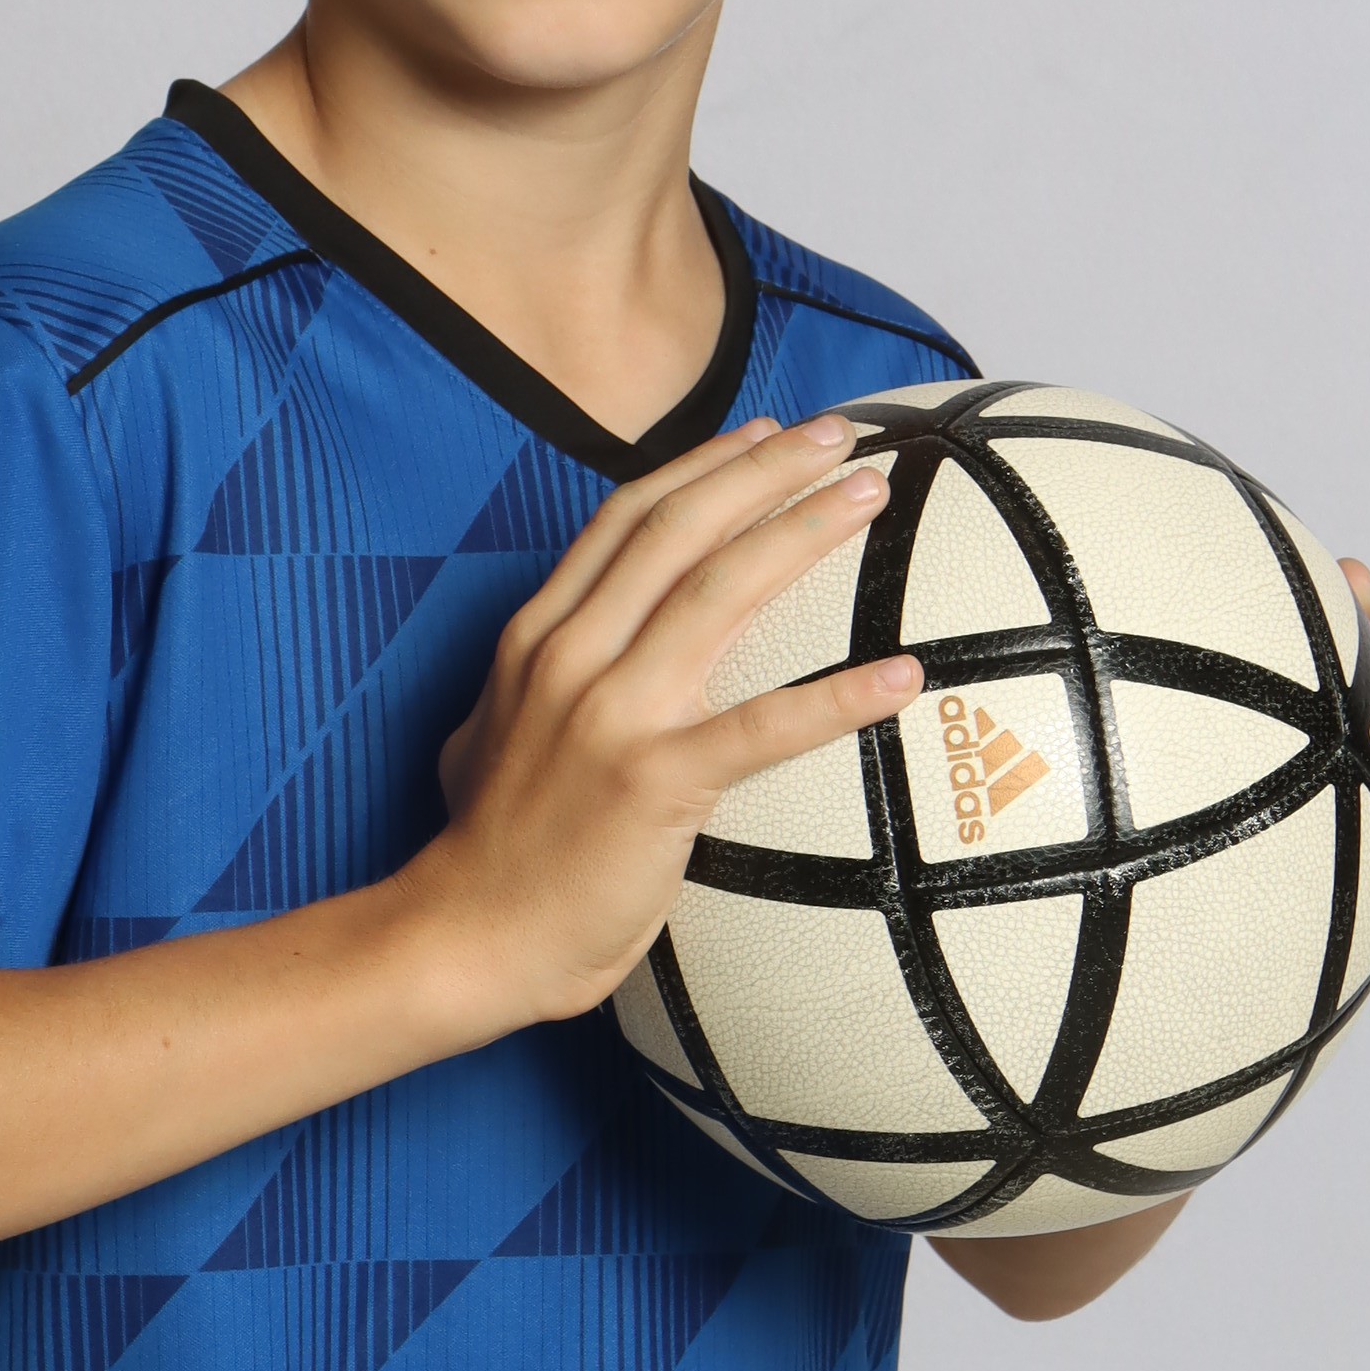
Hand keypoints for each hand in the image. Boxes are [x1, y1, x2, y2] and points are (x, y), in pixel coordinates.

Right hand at [417, 414, 913, 1026]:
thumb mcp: (492, 736)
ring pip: (720, 592)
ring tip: (870, 496)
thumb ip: (541, 689)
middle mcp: (572, 655)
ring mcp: (613, 714)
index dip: (702, 466)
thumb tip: (577, 678)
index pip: (629, 519)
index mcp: (540, 637)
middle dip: (764, 467)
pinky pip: (764, 728)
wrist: (466, 938)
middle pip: (681, 528)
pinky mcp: (654, 783)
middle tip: (839, 436)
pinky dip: (839, 697)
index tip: (762, 433)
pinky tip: (903, 676)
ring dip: (802, 531)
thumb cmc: (494, 852)